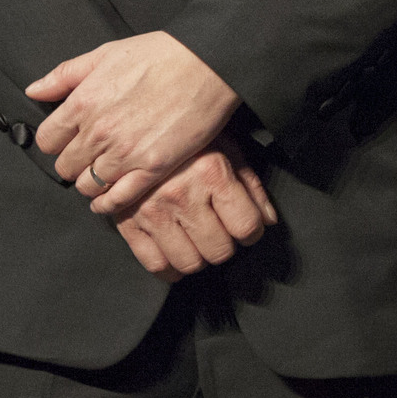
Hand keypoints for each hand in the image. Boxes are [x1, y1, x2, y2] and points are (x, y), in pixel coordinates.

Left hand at [27, 30, 241, 217]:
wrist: (210, 64)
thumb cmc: (162, 54)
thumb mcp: (107, 54)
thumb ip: (65, 74)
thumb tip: (34, 91)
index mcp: (82, 104)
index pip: (47, 141)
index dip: (58, 141)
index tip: (70, 139)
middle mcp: (98, 133)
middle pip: (65, 166)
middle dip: (74, 161)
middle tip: (89, 155)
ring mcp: (124, 154)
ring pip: (87, 185)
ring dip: (91, 180)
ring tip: (103, 172)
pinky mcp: (152, 168)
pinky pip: (116, 199)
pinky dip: (107, 203)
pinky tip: (107, 198)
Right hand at [113, 139, 279, 282]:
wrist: (135, 128)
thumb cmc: (190, 140)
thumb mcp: (228, 150)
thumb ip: (251, 187)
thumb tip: (269, 221)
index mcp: (211, 173)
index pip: (246, 226)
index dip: (253, 232)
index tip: (248, 228)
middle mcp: (181, 195)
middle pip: (219, 250)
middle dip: (227, 246)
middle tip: (222, 234)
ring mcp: (152, 211)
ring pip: (189, 262)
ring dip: (200, 258)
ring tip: (200, 242)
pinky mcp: (127, 222)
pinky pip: (154, 263)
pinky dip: (170, 269)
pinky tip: (177, 256)